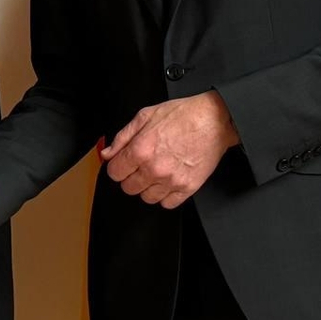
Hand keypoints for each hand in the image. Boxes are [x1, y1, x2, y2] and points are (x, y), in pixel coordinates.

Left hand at [100, 90, 238, 207]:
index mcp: (140, 150)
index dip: (117, 166)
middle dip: (131, 176)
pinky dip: (165, 196)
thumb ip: (122, 137)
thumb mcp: (144, 116)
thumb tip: (107, 153)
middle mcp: (154, 168)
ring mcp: (171, 181)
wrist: (213, 120)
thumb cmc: (182, 115)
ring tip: (156, 172)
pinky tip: (168, 181)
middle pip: (128, 188)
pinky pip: (167, 204)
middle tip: (141, 165)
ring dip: (147, 187)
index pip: (114, 173)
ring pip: (146, 198)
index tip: (124, 163)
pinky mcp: (187, 188)